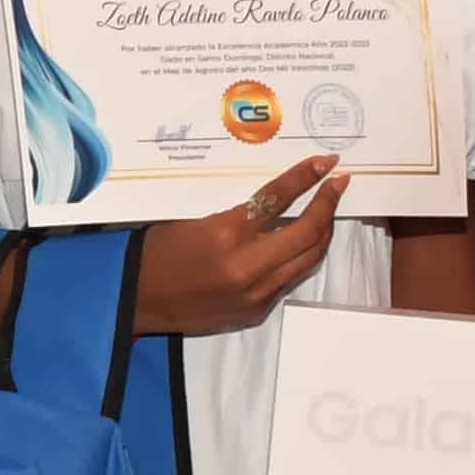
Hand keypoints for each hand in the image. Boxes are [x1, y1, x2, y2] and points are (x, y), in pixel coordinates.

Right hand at [131, 155, 344, 337]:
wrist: (136, 301)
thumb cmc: (157, 252)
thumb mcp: (193, 220)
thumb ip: (238, 213)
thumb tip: (277, 198)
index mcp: (225, 234)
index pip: (278, 199)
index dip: (306, 178)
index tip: (326, 163)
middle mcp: (247, 266)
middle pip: (307, 232)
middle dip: (328, 205)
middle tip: (338, 185)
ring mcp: (256, 293)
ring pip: (308, 259)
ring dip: (323, 232)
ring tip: (328, 211)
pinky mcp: (257, 311)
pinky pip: (290, 280)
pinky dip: (301, 257)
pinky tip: (303, 243)